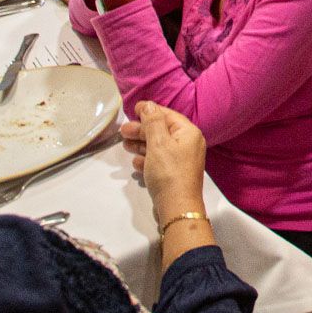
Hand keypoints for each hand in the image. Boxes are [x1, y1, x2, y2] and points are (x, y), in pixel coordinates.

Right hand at [131, 102, 208, 227]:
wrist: (176, 207)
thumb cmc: (168, 172)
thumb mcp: (158, 143)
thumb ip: (152, 122)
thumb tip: (148, 105)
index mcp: (189, 133)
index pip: (167, 115)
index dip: (150, 111)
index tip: (133, 109)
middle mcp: (188, 144)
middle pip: (162, 131)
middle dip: (142, 130)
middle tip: (123, 132)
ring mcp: (182, 160)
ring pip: (158, 146)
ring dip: (141, 144)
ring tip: (125, 145)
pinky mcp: (174, 174)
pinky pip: (159, 161)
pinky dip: (147, 159)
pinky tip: (136, 162)